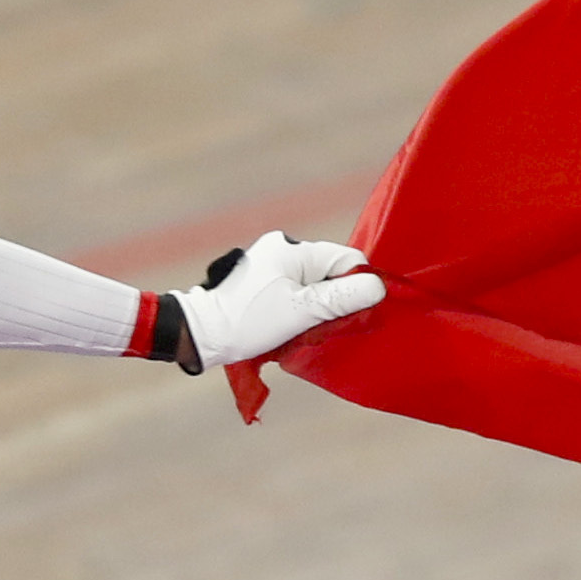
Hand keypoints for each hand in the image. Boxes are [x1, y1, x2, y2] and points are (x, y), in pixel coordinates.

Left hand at [174, 231, 384, 369]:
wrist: (202, 332)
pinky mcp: (262, 279)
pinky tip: (292, 324)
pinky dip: (300, 307)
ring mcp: (271, 263)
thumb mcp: (300, 312)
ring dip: (316, 306)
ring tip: (306, 327)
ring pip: (314, 283)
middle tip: (326, 326)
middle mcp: (283, 248)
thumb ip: (342, 299)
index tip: (355, 313)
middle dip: (335, 299)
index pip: (346, 259)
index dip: (358, 286)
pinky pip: (296, 289)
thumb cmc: (248, 321)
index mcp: (293, 248)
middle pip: (330, 272)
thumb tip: (379, 286)